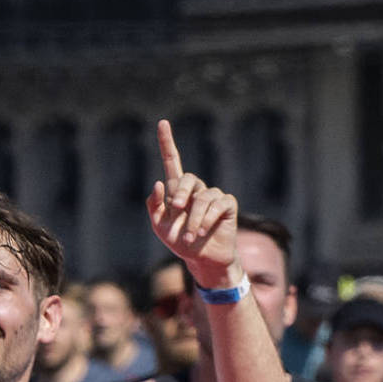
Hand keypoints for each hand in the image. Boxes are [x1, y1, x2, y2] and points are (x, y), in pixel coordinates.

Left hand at [143, 119, 240, 289]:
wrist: (201, 258)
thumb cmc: (179, 241)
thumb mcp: (160, 226)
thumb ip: (155, 206)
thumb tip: (159, 182)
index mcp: (177, 191)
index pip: (173, 162)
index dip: (167, 143)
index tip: (162, 123)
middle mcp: (196, 189)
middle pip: (187, 179)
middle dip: (180, 195)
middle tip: (177, 210)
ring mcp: (213, 195)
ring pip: (202, 197)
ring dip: (194, 219)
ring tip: (190, 236)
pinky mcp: (227, 204)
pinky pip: (217, 205)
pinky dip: (206, 220)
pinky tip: (202, 232)